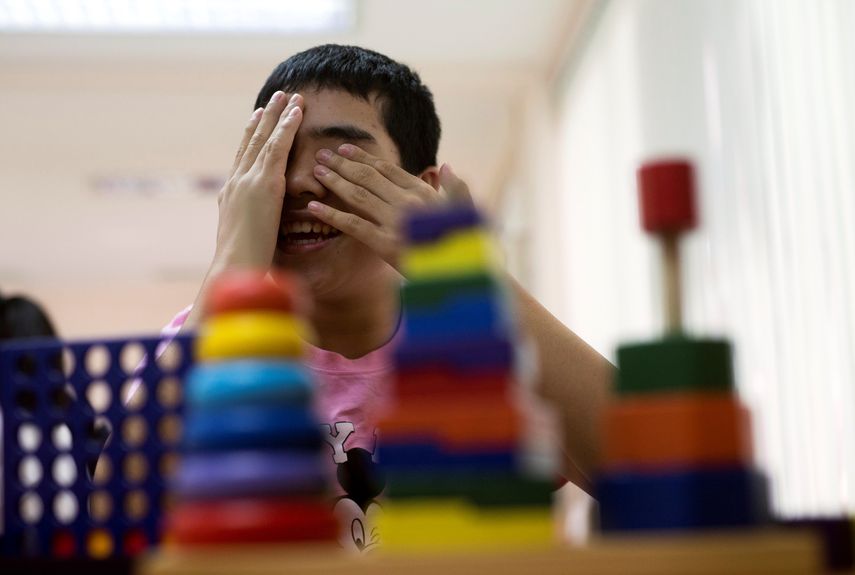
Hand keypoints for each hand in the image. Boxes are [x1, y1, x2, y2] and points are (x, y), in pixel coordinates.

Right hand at [213, 91, 303, 269]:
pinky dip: (286, 128)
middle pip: (251, 142)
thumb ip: (252, 227)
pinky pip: (277, 149)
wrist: (235, 268)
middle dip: (264, 119)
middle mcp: (236, 182)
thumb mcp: (246, 240)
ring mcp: (248, 181)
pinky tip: (296, 113)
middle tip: (274, 98)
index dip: (250, 136)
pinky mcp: (263, 184)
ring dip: (278, 115)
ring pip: (264, 139)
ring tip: (289, 96)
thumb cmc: (242, 265)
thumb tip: (259, 230)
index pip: (243, 158)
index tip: (258, 118)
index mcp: (231, 195)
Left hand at [307, 143, 473, 272]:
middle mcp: (408, 202)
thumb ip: (456, 188)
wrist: (457, 277)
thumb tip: (445, 166)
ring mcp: (396, 222)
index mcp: (424, 192)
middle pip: (368, 177)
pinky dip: (331, 215)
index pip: (387, 169)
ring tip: (316, 172)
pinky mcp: (385, 244)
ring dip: (334, 181)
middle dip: (342, 164)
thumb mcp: (465, 213)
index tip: (344, 149)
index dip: (363, 157)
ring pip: (358, 196)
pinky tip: (313, 207)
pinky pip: (353, 225)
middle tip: (321, 154)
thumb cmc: (461, 246)